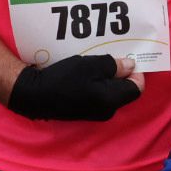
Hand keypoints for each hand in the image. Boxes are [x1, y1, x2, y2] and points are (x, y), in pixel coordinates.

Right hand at [6, 54, 144, 120]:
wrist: (33, 95)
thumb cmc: (64, 79)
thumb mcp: (92, 66)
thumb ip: (115, 66)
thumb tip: (131, 66)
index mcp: (111, 101)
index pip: (137, 88)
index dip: (137, 72)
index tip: (128, 57)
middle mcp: (106, 111)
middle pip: (125, 90)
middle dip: (122, 74)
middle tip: (113, 57)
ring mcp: (94, 113)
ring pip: (111, 92)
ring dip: (109, 78)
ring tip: (99, 62)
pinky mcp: (84, 111)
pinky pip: (99, 96)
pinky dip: (98, 84)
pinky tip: (88, 73)